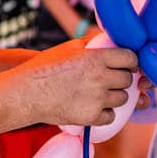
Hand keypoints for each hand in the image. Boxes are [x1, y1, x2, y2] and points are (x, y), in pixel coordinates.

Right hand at [20, 39, 137, 126]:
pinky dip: (105, 113)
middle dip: (122, 79)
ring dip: (115, 96)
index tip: (127, 64)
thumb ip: (93, 44)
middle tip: (109, 79)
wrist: (26, 94)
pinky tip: (93, 106)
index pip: (130, 58)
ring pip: (123, 99)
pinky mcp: (91, 116)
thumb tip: (109, 41)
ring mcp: (97, 99)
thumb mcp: (69, 47)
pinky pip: (111, 116)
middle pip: (128, 79)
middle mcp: (100, 77)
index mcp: (96, 57)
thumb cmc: (44, 68)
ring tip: (99, 93)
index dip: (130, 61)